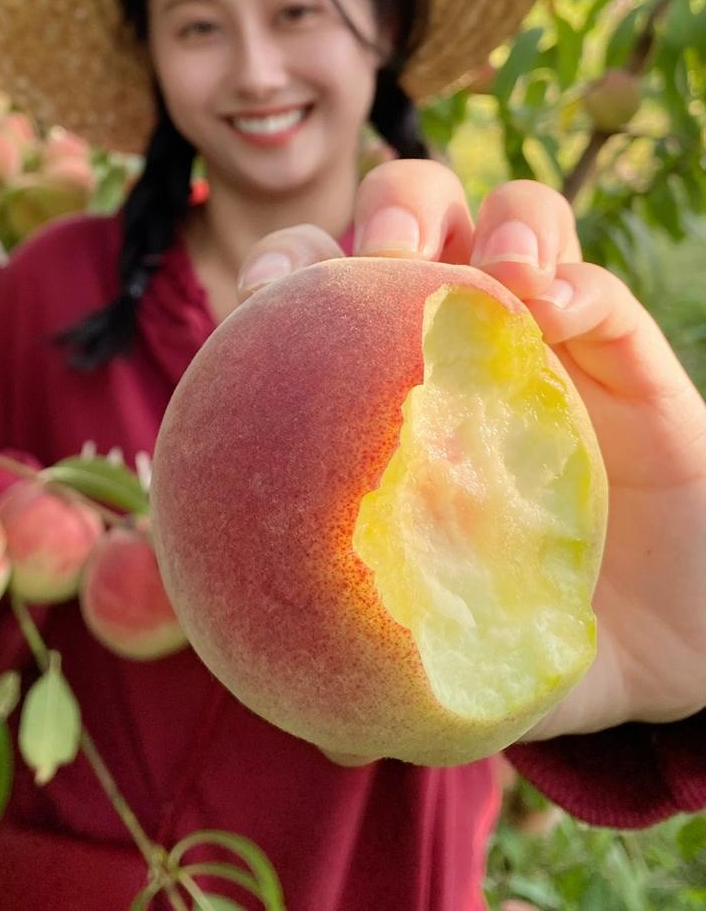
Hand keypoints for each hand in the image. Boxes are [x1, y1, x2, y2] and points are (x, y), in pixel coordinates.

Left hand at [237, 159, 705, 740]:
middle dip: (386, 214)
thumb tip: (292, 710)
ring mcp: (547, 336)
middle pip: (410, 221)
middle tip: (374, 261)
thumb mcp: (444, 647)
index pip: (321, 293)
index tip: (259, 296)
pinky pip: (598, 291)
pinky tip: (551, 307)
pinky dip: (573, 282)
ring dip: (485, 220)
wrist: (667, 645)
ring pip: (510, 219)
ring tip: (483, 269)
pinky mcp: (629, 354)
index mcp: (390, 387)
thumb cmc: (529, 628)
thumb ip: (375, 657)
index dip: (281, 272)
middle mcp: (462, 341)